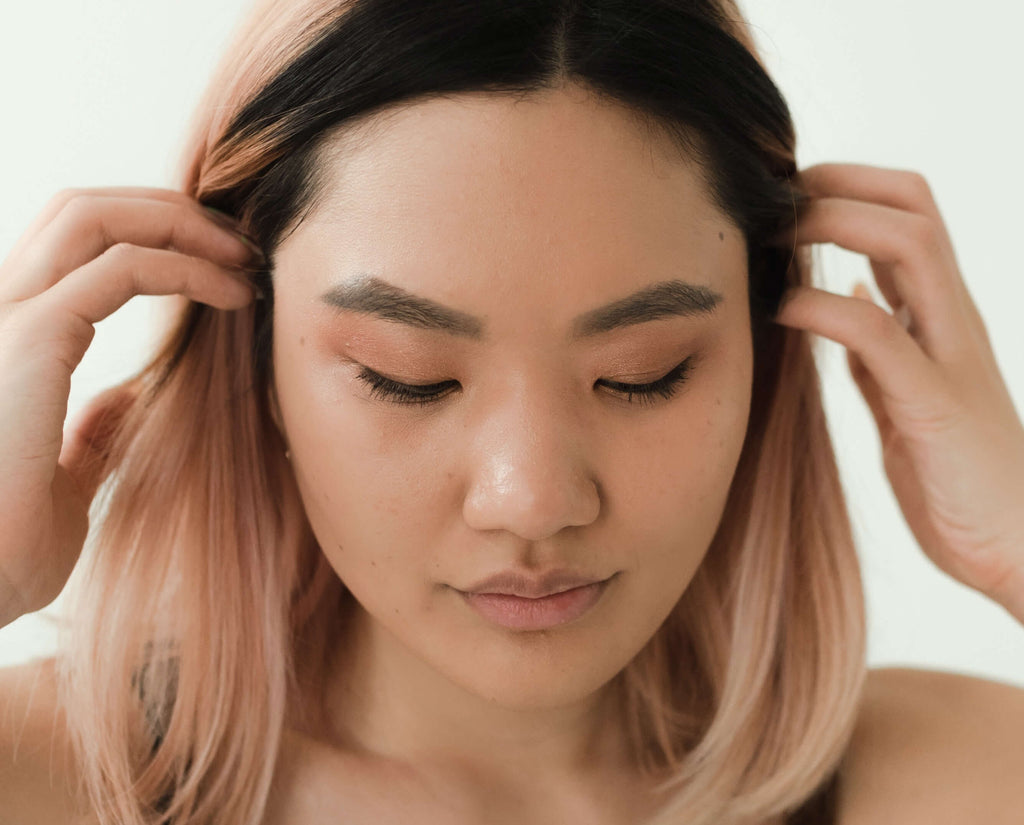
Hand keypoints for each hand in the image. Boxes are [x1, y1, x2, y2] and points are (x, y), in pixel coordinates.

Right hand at [0, 188, 260, 626]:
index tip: (218, 266)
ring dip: (183, 223)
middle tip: (240, 244)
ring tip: (246, 258)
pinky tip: (234, 294)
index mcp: (4, 340)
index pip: (71, 247)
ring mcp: (4, 316)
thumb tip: (128, 400)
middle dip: (168, 210)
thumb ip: (90, 434)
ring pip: (94, 215)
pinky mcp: (28, 338)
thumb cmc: (1, 550)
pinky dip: (188, 267)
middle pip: (82, 209)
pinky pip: (122, 268)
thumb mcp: (60, 483)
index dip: (147, 237)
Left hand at [771, 163, 1023, 622]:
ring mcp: (951, 356)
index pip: (911, 218)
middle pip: (915, 208)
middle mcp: (953, 322)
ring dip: (834, 222)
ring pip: (911, 246)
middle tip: (777, 197)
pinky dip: (824, 309)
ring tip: (777, 233)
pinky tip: (784, 309)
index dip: (849, 187)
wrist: (1017, 545)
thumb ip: (881, 346)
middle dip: (839, 184)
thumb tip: (848, 299)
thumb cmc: (957, 476)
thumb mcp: (906, 396)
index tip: (790, 194)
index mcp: (942, 319)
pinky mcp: (936, 404)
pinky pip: (879, 334)